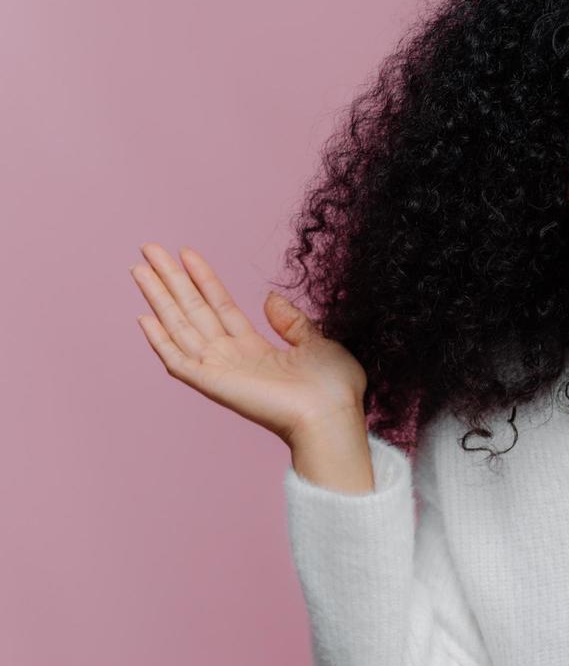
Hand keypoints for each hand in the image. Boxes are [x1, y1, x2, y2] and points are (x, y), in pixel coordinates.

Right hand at [129, 243, 368, 444]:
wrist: (332, 416)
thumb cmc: (332, 389)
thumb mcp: (317, 343)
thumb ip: (292, 322)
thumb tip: (270, 298)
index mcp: (256, 350)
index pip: (220, 306)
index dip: (203, 279)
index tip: (187, 253)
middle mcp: (232, 358)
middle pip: (193, 310)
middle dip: (171, 279)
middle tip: (149, 249)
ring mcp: (219, 370)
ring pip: (179, 326)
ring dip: (158, 297)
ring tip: (139, 268)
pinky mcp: (212, 384)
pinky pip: (178, 360)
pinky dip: (160, 340)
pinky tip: (144, 317)